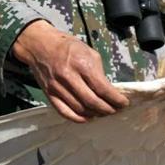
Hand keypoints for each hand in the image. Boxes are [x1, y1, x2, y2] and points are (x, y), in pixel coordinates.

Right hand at [12, 21, 128, 122]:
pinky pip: (65, 112)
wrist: (40, 45)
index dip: (116, 99)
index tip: (124, 103)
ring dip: (95, 114)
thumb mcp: (90, 52)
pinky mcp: (49, 94)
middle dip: (107, 109)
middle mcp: (68, 77)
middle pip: (92, 102)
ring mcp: (57, 87)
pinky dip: (78, 118)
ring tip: (103, 112)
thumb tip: (109, 91)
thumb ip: (99, 72)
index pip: (102, 89)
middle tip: (115, 110)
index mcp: (81, 64)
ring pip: (80, 109)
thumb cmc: (68, 47)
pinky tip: (88, 117)